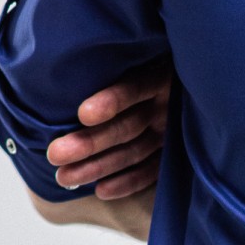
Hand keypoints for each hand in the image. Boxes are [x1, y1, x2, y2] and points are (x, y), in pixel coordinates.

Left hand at [45, 55, 174, 197]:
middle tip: (54, 154)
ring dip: (98, 167)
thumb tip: (62, 60)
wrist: (189, 75)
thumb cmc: (139, 62)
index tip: (82, 114)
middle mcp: (168, 103)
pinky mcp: (173, 150)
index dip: (111, 102)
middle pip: (128, 126)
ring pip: (134, 151)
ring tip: (63, 178)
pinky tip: (100, 191)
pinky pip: (151, 171)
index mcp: (160, 73)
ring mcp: (172, 129)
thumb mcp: (135, 54)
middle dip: (90, 143)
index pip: (135, 88)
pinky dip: (127, 182)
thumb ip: (110, 60)